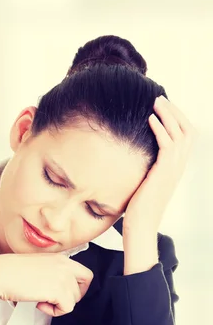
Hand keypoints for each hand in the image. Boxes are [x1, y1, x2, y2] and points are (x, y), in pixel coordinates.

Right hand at [0, 253, 93, 317]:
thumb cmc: (11, 271)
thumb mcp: (38, 265)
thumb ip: (52, 272)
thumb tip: (58, 288)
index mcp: (60, 258)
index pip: (85, 273)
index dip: (77, 286)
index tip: (62, 292)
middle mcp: (65, 265)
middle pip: (85, 286)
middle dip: (71, 296)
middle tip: (54, 298)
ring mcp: (63, 277)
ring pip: (75, 299)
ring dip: (59, 304)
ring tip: (41, 300)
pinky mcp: (58, 290)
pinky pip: (67, 308)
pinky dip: (54, 311)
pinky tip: (39, 304)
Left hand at [123, 95, 198, 232]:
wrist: (141, 225)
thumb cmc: (139, 207)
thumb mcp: (145, 180)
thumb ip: (147, 166)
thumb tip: (136, 153)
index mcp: (177, 167)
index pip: (186, 137)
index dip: (178, 120)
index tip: (163, 108)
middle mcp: (179, 166)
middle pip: (188, 130)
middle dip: (175, 112)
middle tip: (160, 99)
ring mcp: (174, 169)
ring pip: (180, 133)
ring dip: (168, 115)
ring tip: (156, 103)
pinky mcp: (164, 171)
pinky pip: (167, 144)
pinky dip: (160, 129)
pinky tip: (150, 119)